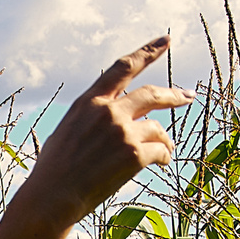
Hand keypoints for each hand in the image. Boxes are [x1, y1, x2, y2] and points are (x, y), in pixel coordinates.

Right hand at [19, 37, 191, 226]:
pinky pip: (161, 152)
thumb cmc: (54, 170)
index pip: (124, 67)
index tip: (165, 41)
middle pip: (152, 94)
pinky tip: (163, 162)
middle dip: (174, 95)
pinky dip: (164, 157)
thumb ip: (92, 117)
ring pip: (158, 129)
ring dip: (164, 139)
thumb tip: (115, 117)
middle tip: (187, 96)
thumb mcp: (67, 130)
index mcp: (90, 101)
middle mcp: (109, 111)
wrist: (52, 197)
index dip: (148, 52)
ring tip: (165, 150)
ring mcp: (123, 132)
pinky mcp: (134, 155)